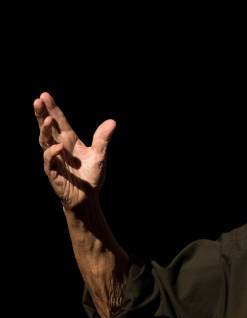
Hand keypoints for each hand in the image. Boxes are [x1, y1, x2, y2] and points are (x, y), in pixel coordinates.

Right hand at [35, 92, 116, 209]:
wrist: (87, 197)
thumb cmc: (91, 176)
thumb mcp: (99, 155)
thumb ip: (103, 139)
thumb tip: (112, 122)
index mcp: (69, 141)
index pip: (59, 121)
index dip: (52, 108)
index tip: (45, 95)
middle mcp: (59, 147)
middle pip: (47, 128)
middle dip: (41, 114)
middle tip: (37, 100)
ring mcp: (54, 159)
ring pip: (44, 141)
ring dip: (45, 130)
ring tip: (48, 119)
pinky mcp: (53, 172)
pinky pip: (49, 161)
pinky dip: (52, 153)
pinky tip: (58, 147)